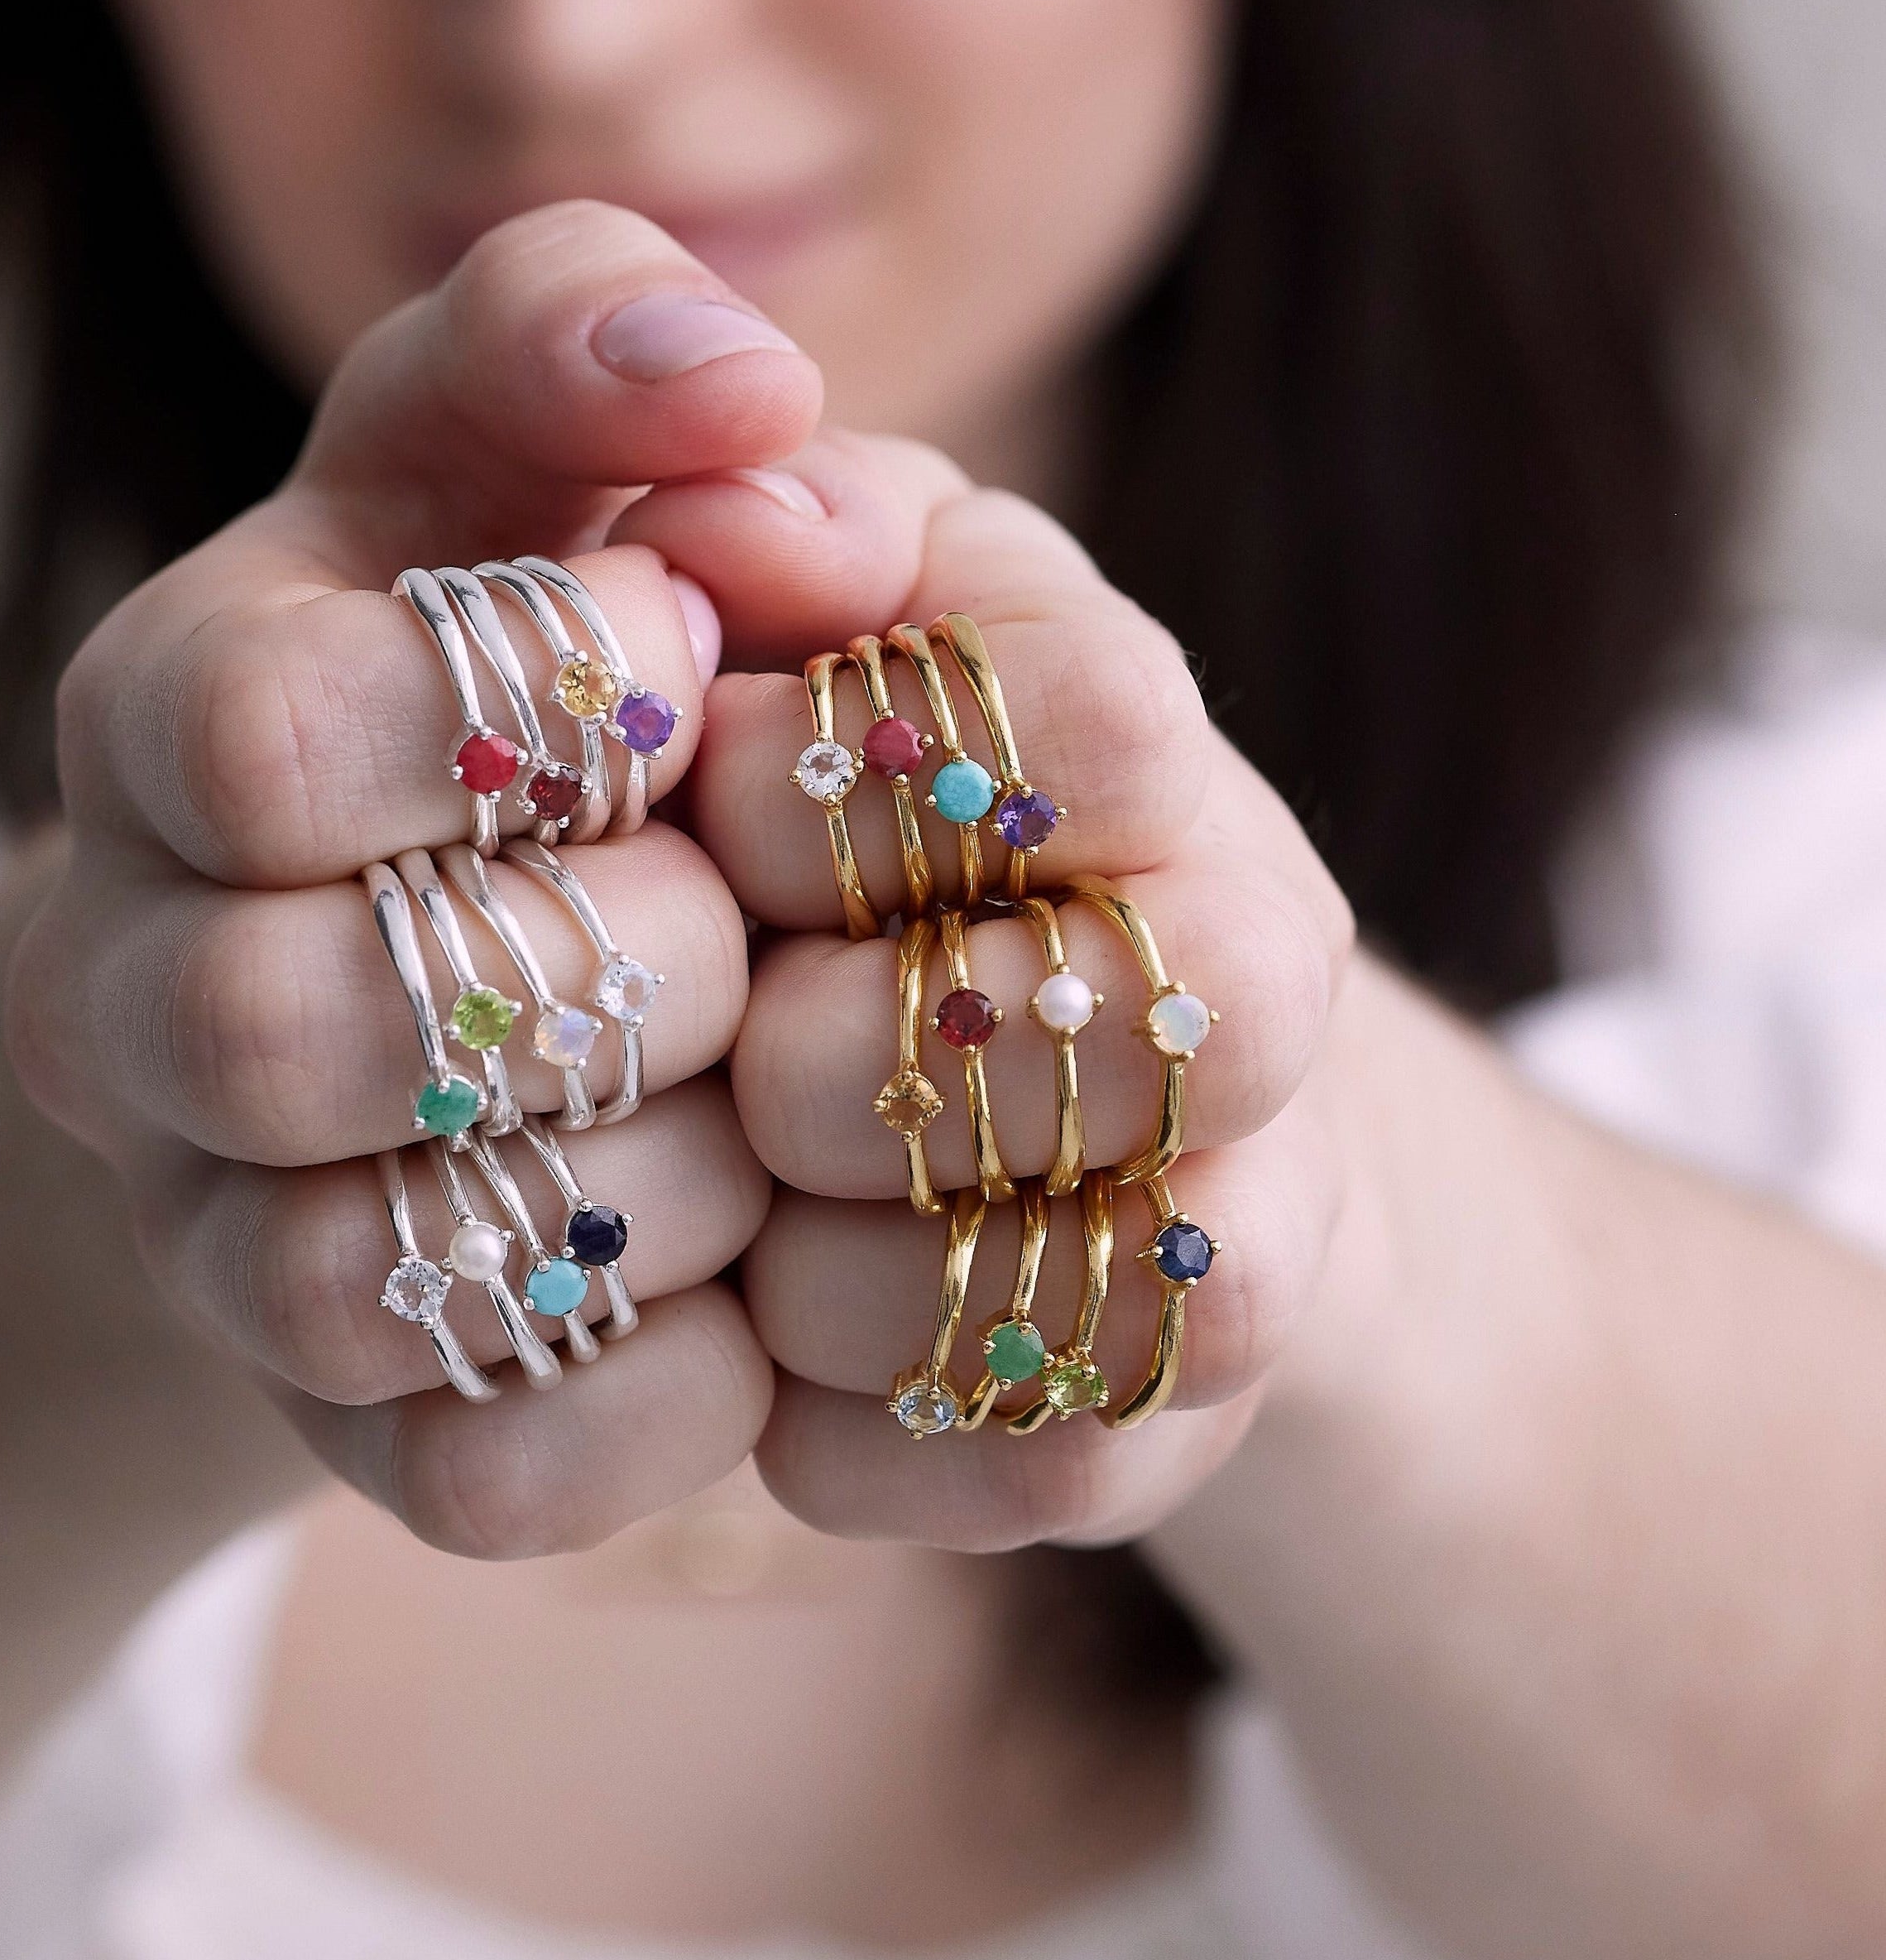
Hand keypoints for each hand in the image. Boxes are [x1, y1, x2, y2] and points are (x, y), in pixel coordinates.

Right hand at [6, 205, 920, 1554]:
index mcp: (157, 716)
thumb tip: (746, 383)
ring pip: (358, 1276)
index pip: (250, 732)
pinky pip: (471, 1475)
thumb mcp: (505, 448)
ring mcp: (207, 1231)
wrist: (420, 932)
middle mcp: (125, 990)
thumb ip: (579, 334)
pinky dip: (662, 1390)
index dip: (514, 700)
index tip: (688, 652)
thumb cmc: (508, 645)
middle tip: (755, 909)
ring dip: (648, 1182)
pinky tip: (759, 1271)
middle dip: (604, 962)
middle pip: (273, 1028)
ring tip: (768, 1088)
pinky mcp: (334, 1428)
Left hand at [659, 465, 1354, 1547]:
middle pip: (1024, 1031)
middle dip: (794, 1043)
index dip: (839, 764)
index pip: (1087, 716)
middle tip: (715, 1032)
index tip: (711, 775)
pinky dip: (830, 1423)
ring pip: (1002, 1286)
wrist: (1084, 1060)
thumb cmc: (884, 783)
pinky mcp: (1158, 1427)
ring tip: (725, 1203)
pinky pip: (986, 1466)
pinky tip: (761, 1346)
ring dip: (794, 1259)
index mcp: (1154, 738)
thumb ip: (787, 505)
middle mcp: (1249, 972)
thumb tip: (729, 493)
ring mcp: (1233, 1220)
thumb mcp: (845, 590)